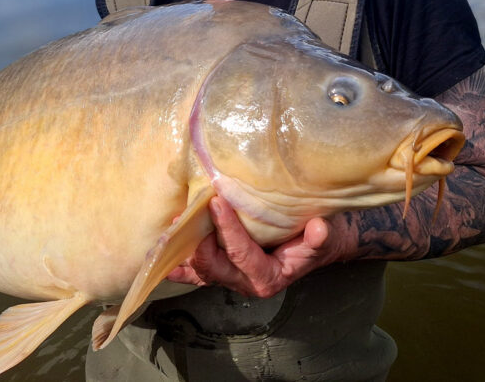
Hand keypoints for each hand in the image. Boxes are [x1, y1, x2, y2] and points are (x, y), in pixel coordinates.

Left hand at [166, 197, 351, 298]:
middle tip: (188, 214)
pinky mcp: (221, 268)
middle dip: (198, 243)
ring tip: (169, 230)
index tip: (217, 202)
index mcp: (268, 277)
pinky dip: (177, 263)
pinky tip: (158, 252)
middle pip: (213, 267)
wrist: (315, 242)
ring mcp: (230, 277)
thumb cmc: (319, 238)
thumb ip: (320, 238)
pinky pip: (195, 270)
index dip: (228, 229)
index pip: (242, 255)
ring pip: (199, 271)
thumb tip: (318, 230)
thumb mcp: (326, 237)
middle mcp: (244, 282)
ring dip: (183, 252)